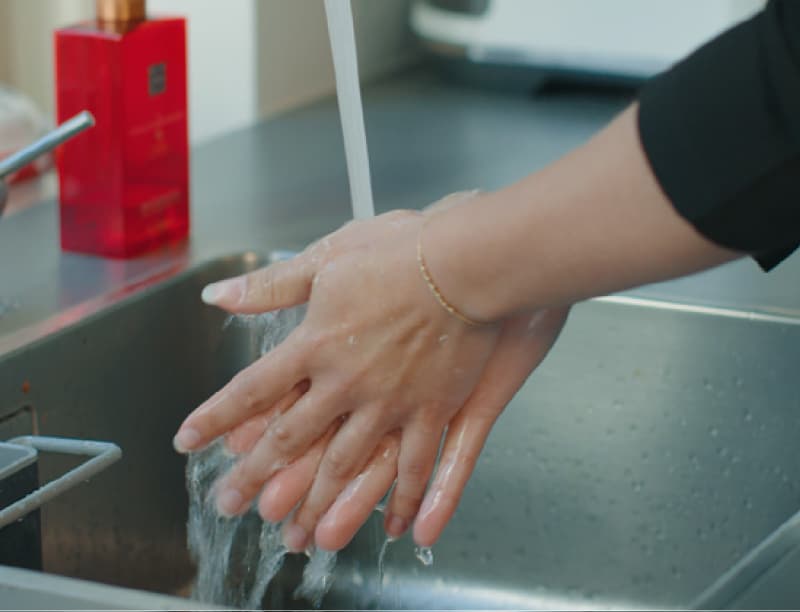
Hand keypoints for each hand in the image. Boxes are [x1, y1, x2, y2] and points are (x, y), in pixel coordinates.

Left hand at [175, 202, 505, 549]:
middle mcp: (345, 382)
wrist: (463, 263)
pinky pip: (414, 465)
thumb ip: (272, 286)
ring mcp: (389, 402)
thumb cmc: (399, 253)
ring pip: (345, 465)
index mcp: (315, 343)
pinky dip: (403, 500)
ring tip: (296, 536)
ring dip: (317, 503)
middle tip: (230, 506)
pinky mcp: (432, 410)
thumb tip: (218, 296)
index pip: (252, 390)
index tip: (188, 441)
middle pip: (291, 439)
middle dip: (256, 476)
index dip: (216, 417)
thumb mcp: (328, 257)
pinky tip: (395, 529)